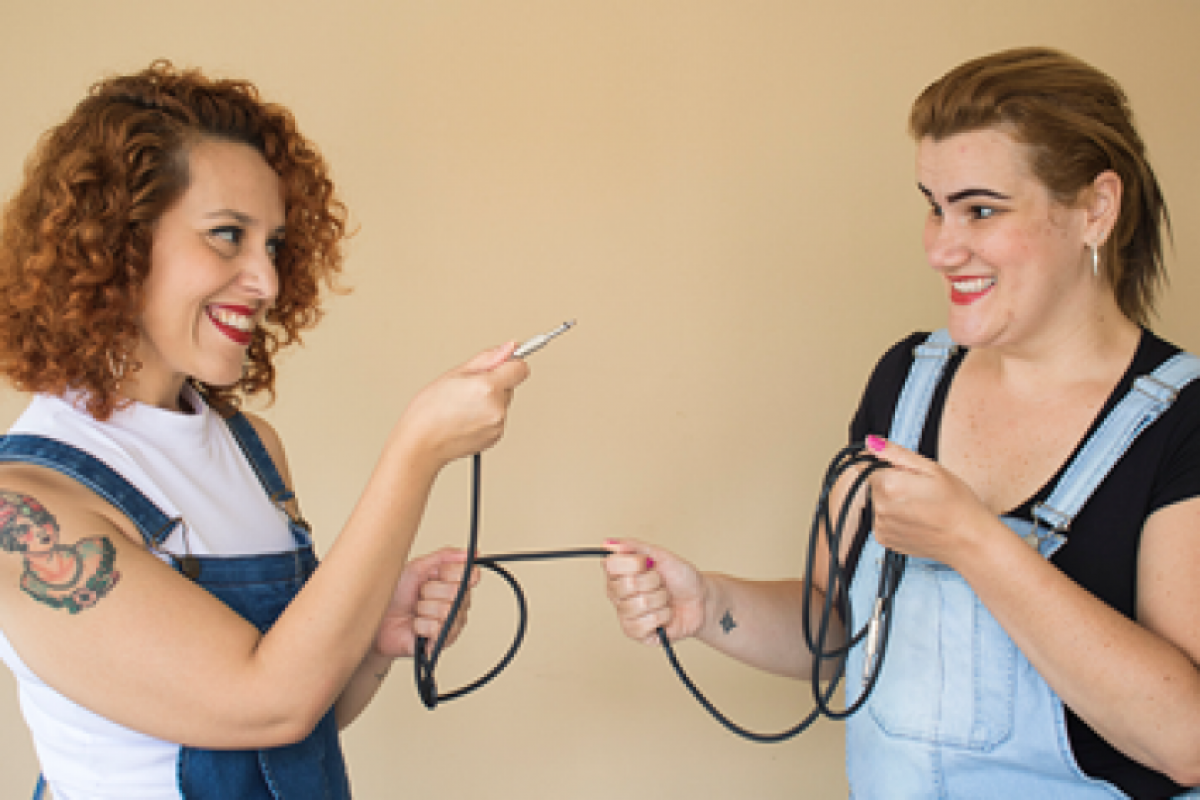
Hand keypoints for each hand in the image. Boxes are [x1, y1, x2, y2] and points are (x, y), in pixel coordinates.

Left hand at [372, 548, 479, 658]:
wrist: (377, 620)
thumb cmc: (394, 595)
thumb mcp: (417, 568)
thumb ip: (445, 557)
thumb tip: (472, 552)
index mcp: (455, 584)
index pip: (470, 574)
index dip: (449, 573)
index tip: (433, 574)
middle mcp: (458, 603)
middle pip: (456, 591)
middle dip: (429, 591)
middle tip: (419, 595)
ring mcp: (453, 623)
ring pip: (446, 610)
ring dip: (422, 609)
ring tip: (416, 612)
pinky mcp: (443, 641)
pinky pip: (438, 628)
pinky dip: (420, 625)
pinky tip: (416, 626)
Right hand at [394, 343, 530, 471]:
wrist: (421, 443)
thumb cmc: (429, 410)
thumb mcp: (454, 374)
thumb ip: (487, 359)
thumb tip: (510, 348)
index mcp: (488, 388)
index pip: (520, 368)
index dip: (509, 363)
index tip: (499, 364)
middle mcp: (497, 408)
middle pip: (511, 385)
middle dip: (494, 382)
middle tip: (468, 388)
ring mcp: (498, 425)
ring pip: (503, 402)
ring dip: (490, 400)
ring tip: (463, 405)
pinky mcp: (496, 437)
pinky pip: (497, 418)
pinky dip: (486, 416)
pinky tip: (466, 418)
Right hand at [603, 538, 708, 645]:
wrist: (700, 600)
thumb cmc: (681, 578)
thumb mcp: (660, 555)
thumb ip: (633, 547)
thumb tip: (608, 543)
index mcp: (619, 572)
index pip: (611, 565)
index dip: (634, 563)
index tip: (647, 563)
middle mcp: (617, 593)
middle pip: (627, 585)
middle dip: (652, 582)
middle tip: (659, 583)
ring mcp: (625, 614)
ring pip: (639, 604)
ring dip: (660, 600)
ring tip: (664, 599)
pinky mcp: (634, 632)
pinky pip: (642, 625)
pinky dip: (661, 617)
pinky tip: (663, 615)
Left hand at [864, 435, 998, 565]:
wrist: (970, 541)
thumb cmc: (957, 504)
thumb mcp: (932, 468)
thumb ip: (896, 453)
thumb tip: (871, 442)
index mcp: (890, 485)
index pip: (865, 464)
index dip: (884, 463)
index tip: (900, 468)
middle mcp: (880, 507)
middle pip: (874, 483)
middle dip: (891, 481)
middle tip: (920, 488)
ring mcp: (881, 526)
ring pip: (878, 501)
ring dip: (893, 500)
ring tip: (921, 506)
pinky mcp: (885, 539)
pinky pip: (882, 520)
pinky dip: (895, 517)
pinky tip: (916, 519)